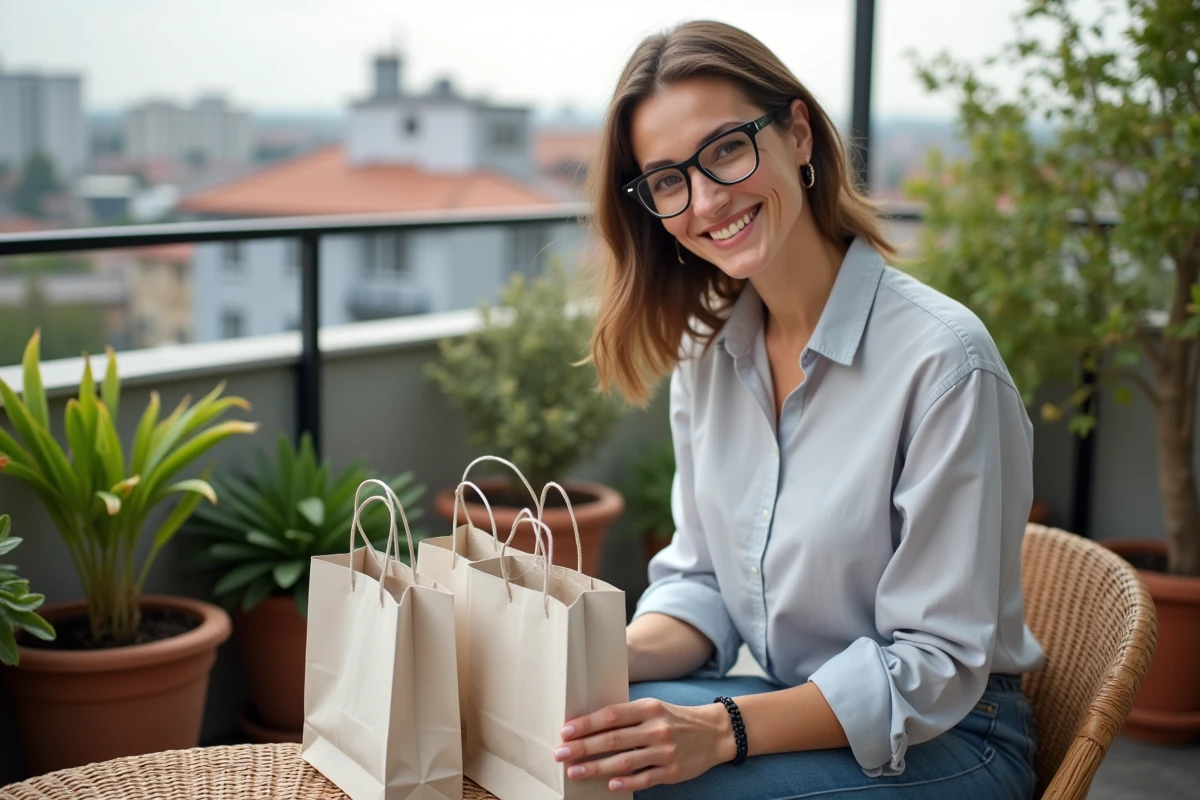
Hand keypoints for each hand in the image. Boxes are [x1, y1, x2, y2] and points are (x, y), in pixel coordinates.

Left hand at [552, 697, 735, 791]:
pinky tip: (609, 784)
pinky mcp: (672, 772)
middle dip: (583, 747)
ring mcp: (665, 752)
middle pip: (613, 739)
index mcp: (649, 708)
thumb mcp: (653, 707)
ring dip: (596, 767)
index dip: (587, 724)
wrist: (714, 732)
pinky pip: (644, 779)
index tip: (565, 731)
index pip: (611, 715)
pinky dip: (626, 782)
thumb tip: (589, 724)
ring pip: (624, 761)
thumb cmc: (674, 719)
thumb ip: (627, 715)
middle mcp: (656, 729)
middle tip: (560, 753)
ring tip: (574, 771)